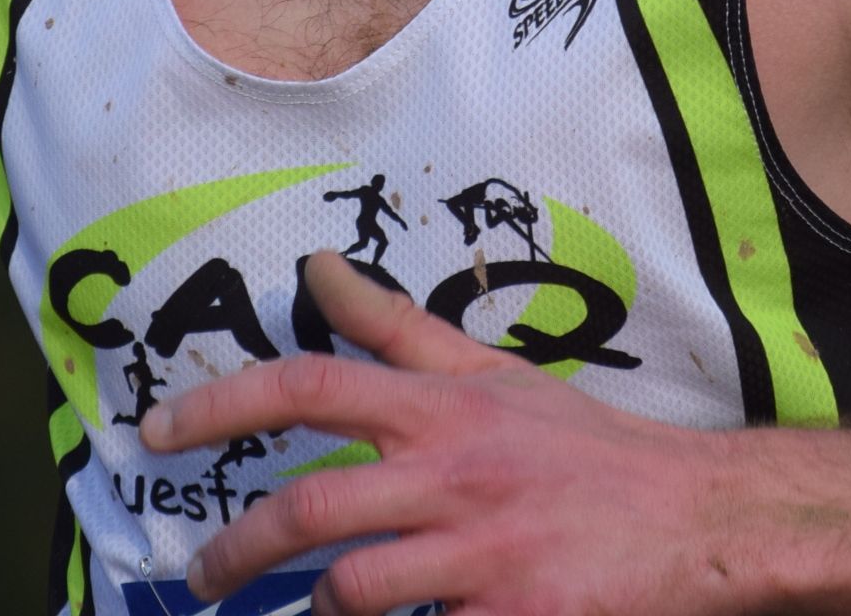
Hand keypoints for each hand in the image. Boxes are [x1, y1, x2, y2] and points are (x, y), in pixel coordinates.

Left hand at [139, 249, 776, 615]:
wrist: (696, 522)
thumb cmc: (584, 450)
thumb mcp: (491, 376)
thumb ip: (398, 329)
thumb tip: (317, 270)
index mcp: (442, 408)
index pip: (310, 385)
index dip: (220, 406)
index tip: (154, 432)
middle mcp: (454, 473)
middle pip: (310, 510)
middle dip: (235, 551)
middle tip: (204, 576)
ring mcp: (483, 553)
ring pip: (352, 593)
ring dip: (316, 614)